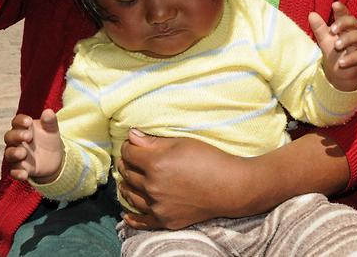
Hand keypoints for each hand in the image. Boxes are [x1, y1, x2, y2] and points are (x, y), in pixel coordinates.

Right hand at [3, 109, 64, 183]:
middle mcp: (17, 141)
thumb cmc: (49, 139)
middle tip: (28, 136)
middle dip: (16, 136)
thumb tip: (48, 111)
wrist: (54, 158)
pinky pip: (14, 171)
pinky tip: (24, 174)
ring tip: (22, 153)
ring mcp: (17, 155)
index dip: (20, 121)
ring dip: (14, 153)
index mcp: (23, 128)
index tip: (29, 122)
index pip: (16, 122)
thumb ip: (50, 121)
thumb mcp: (52, 130)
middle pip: (9, 137)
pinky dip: (17, 173)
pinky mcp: (20, 168)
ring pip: (9, 154)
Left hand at [117, 130, 258, 229]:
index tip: (132, 144)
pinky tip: (127, 213)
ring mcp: (158, 206)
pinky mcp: (165, 221)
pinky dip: (132, 218)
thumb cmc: (210, 160)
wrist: (230, 187)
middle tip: (130, 159)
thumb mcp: (183, 143)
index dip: (128, 146)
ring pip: (131, 196)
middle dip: (127, 164)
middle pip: (128, 174)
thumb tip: (131, 135)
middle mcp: (152, 186)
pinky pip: (141, 221)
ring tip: (127, 180)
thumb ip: (154, 140)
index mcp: (156, 164)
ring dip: (126, 186)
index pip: (129, 154)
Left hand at [309, 2, 356, 91]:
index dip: (341, 9)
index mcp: (345, 26)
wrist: (339, 71)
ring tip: (336, 46)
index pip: (345, 14)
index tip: (335, 4)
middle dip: (343, 24)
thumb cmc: (334, 51)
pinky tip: (341, 63)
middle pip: (353, 23)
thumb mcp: (324, 39)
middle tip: (332, 30)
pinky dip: (350, 59)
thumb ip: (319, 27)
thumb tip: (311, 14)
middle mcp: (354, 32)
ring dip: (347, 40)